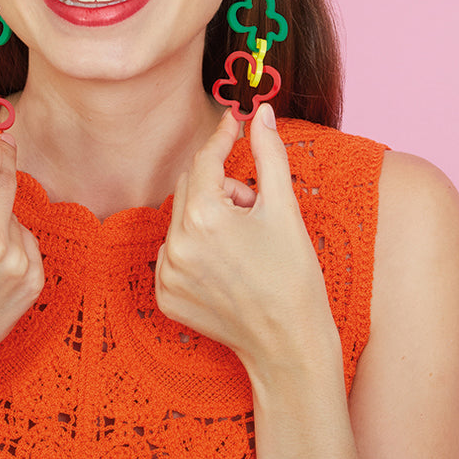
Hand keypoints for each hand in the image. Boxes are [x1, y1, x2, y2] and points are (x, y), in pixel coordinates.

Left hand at [155, 104, 333, 377]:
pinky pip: (173, 251)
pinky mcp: (164, 296)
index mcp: (204, 217)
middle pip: (192, 186)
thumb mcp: (284, 208)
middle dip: (222, 186)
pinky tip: (226, 266)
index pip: (205, 160)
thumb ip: (269, 154)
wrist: (290, 346)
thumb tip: (260, 112)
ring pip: (182, 218)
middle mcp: (176, 244)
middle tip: (254, 206)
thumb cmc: (294, 276)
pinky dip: (195, 247)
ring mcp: (166, 273)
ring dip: (209, 217)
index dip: (222, 137)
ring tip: (244, 242)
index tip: (234, 121)